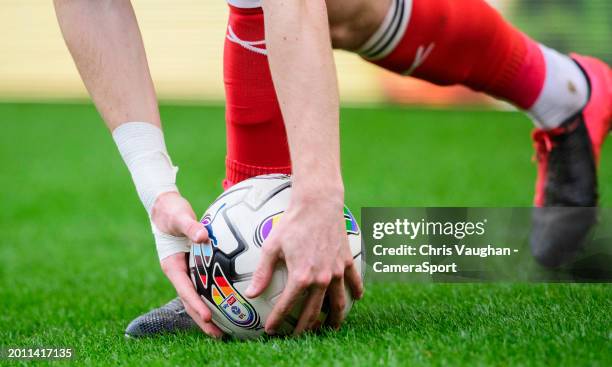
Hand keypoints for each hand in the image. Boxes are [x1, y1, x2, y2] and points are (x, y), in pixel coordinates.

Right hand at [152, 192, 223, 338]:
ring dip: (207, 315)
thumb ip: (191, 227)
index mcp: (172, 265)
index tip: (207, 316)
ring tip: (223, 331)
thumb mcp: (180, 217)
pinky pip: (203, 287)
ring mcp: (185, 272)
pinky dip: (212, 299)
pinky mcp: (193, 268)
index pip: (185, 290)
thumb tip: (203, 235)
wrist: (165, 207)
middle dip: (202, 320)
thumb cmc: (172, 212)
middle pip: (190, 302)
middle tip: (218, 335)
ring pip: (196, 298)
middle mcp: (178, 272)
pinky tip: (226, 306)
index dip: (196, 304)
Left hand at [245, 195, 363, 334]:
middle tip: (298, 337)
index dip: (278, 320)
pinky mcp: (346, 262)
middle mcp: (321, 278)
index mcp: (301, 276)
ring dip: (334, 320)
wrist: (318, 203)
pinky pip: (354, 282)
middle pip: (314, 312)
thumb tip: (251, 293)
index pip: (288, 306)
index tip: (271, 330)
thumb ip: (263, 272)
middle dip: (305, 328)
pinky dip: (355, 292)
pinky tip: (355, 299)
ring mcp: (336, 271)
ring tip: (330, 329)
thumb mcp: (272, 246)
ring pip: (337, 303)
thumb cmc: (292, 222)